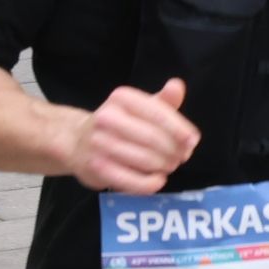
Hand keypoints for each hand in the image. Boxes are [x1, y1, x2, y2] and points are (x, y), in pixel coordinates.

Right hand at [67, 78, 198, 192]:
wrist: (76, 141)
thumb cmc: (118, 123)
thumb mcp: (140, 107)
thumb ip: (163, 100)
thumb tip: (177, 85)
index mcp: (122, 98)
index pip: (160, 114)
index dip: (181, 130)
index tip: (192, 141)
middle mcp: (107, 118)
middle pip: (155, 139)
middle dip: (175, 151)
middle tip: (181, 157)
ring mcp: (99, 144)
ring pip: (146, 160)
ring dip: (165, 166)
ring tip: (168, 166)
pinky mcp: (96, 168)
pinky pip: (132, 181)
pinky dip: (151, 183)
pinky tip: (158, 180)